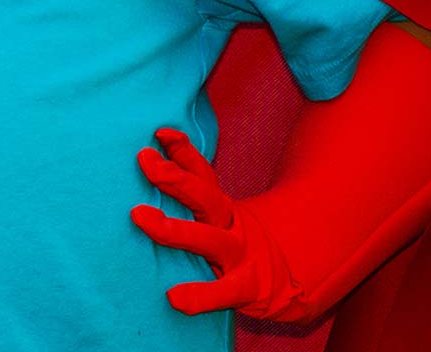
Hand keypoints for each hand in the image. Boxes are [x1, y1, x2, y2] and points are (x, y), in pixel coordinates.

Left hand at [128, 127, 301, 319]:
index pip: (202, 174)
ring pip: (208, 240)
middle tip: (146, 162)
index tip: (161, 133)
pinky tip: (175, 298)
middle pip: (205, 198)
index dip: (183, 151)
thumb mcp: (217, 215)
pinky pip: (223, 292)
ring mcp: (241, 256)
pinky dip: (200, 296)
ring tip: (140, 217)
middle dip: (176, 178)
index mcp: (222, 207)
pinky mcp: (247, 288)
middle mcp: (231, 225)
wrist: (290, 282)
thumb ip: (190, 188)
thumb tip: (155, 150)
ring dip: (174, 229)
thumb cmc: (236, 243)